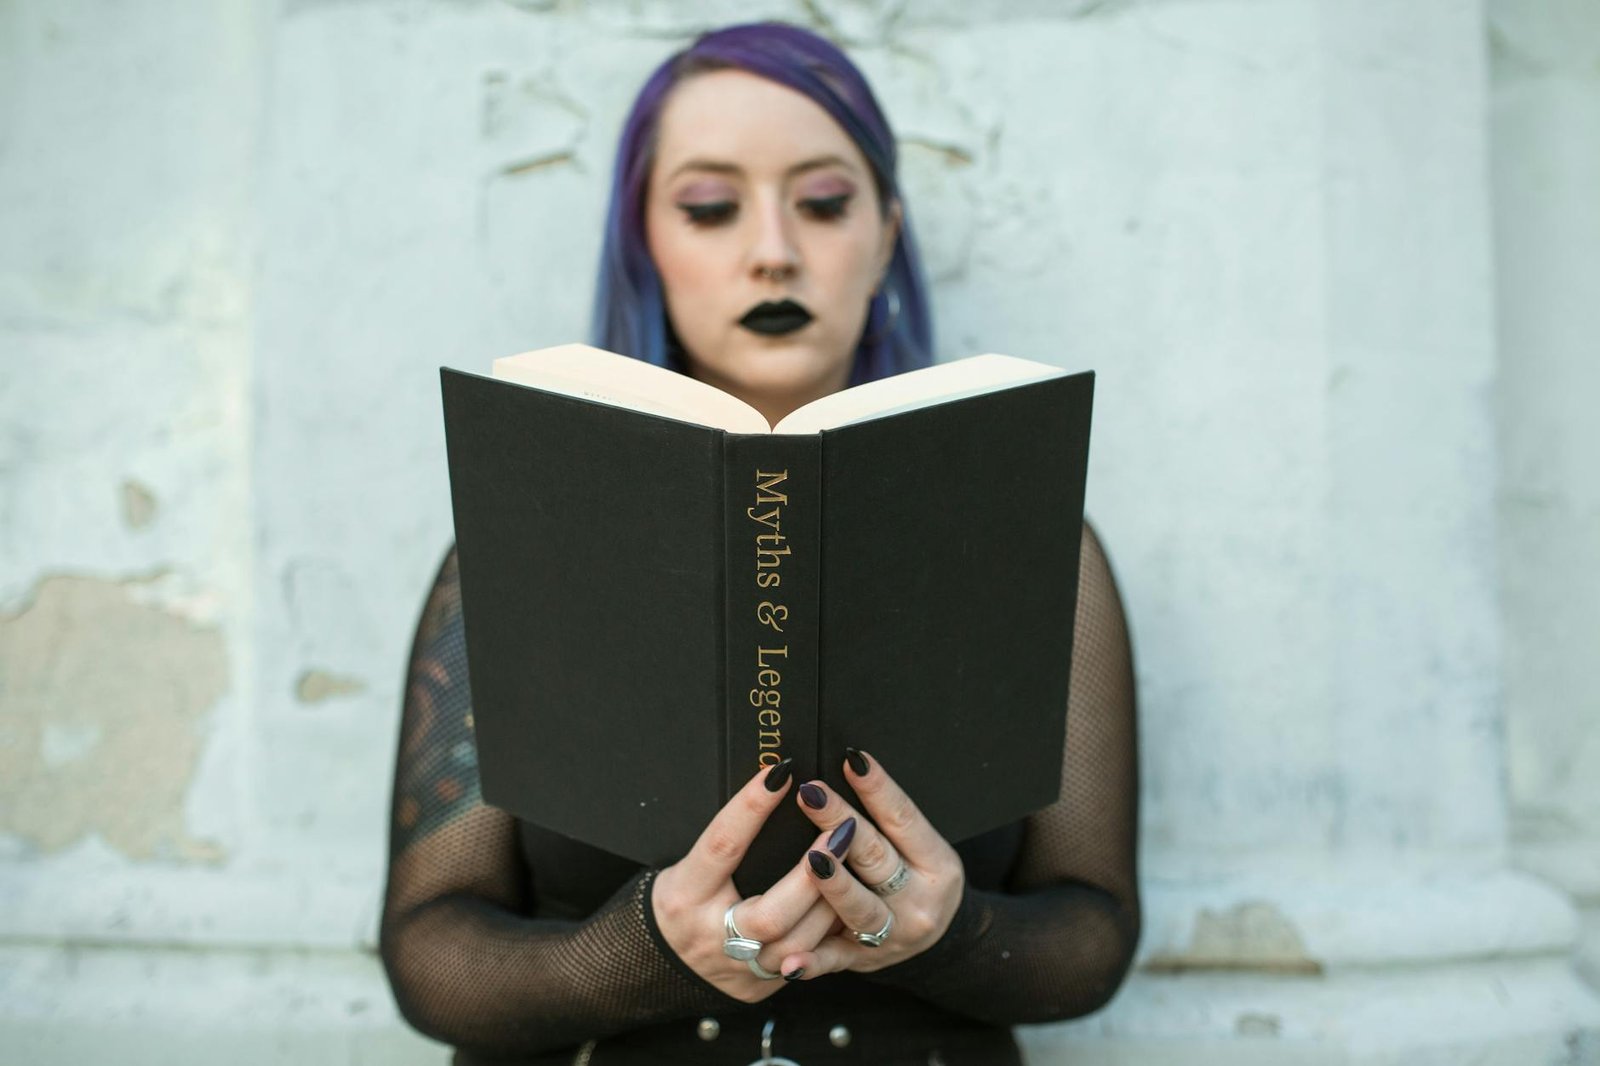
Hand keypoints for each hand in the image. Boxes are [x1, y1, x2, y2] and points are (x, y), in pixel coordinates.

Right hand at [651, 760, 841, 1001]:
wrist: (657, 963)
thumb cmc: (682, 898)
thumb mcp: (689, 867)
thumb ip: (729, 843)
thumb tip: (774, 788)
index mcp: (685, 895)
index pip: (722, 847)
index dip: (751, 809)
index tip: (781, 773)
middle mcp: (710, 936)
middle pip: (771, 913)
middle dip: (813, 873)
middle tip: (843, 831)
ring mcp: (737, 969)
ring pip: (798, 944)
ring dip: (832, 902)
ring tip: (855, 864)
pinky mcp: (759, 987)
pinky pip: (804, 960)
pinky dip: (829, 932)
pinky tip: (848, 904)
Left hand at [776, 750, 965, 976]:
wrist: (940, 944)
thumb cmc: (917, 876)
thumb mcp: (920, 848)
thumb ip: (887, 820)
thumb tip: (847, 766)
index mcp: (937, 864)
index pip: (904, 819)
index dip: (878, 788)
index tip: (851, 759)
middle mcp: (919, 901)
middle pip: (876, 857)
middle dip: (841, 823)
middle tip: (811, 793)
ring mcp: (892, 935)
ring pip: (859, 908)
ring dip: (834, 885)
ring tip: (811, 861)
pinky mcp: (863, 960)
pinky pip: (834, 960)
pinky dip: (812, 962)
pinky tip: (790, 962)